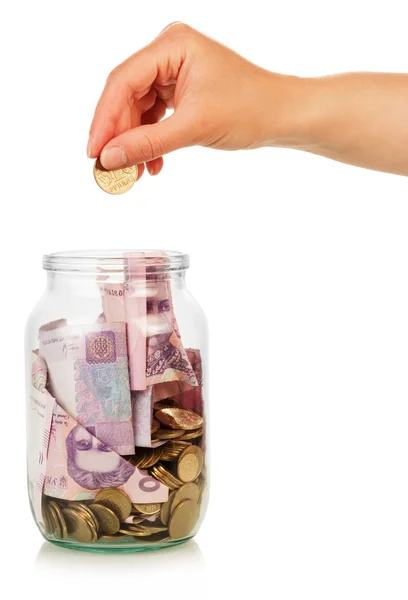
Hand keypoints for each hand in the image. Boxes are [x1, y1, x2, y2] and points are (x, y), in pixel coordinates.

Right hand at [88, 23, 290, 176]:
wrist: (281, 116)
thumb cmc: (250, 109)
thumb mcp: (194, 127)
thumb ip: (148, 143)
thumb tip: (109, 159)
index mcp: (172, 45)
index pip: (123, 81)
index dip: (105, 120)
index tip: (94, 153)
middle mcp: (168, 52)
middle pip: (127, 96)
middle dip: (120, 136)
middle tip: (110, 169)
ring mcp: (173, 71)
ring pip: (138, 109)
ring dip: (135, 142)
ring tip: (134, 173)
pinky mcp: (179, 90)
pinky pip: (153, 116)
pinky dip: (150, 141)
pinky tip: (152, 164)